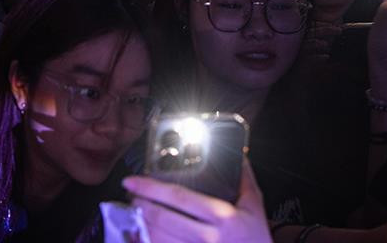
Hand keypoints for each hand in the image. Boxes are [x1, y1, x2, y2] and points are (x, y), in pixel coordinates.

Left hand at [124, 159, 270, 242]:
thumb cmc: (256, 237)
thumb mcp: (255, 205)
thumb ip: (244, 178)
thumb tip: (237, 153)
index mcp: (222, 217)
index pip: (180, 197)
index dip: (152, 188)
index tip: (133, 180)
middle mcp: (208, 238)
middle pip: (164, 219)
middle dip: (141, 205)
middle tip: (130, 194)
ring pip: (160, 239)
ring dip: (141, 224)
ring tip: (134, 211)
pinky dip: (148, 242)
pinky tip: (141, 233)